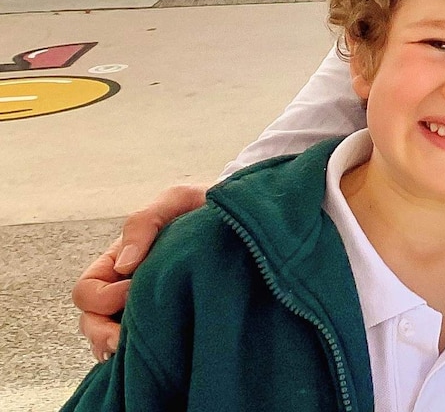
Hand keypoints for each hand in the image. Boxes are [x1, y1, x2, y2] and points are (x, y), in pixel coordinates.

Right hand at [71, 184, 207, 360]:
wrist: (244, 218)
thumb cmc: (206, 207)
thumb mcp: (176, 200)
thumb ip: (144, 222)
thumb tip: (124, 265)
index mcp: (120, 260)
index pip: (87, 291)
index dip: (103, 297)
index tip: (135, 289)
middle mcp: (127, 286)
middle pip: (92, 322)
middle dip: (102, 333)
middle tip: (126, 340)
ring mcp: (148, 304)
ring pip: (112, 339)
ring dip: (119, 348)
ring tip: (139, 352)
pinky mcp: (172, 319)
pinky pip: (144, 346)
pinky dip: (140, 355)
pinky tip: (157, 357)